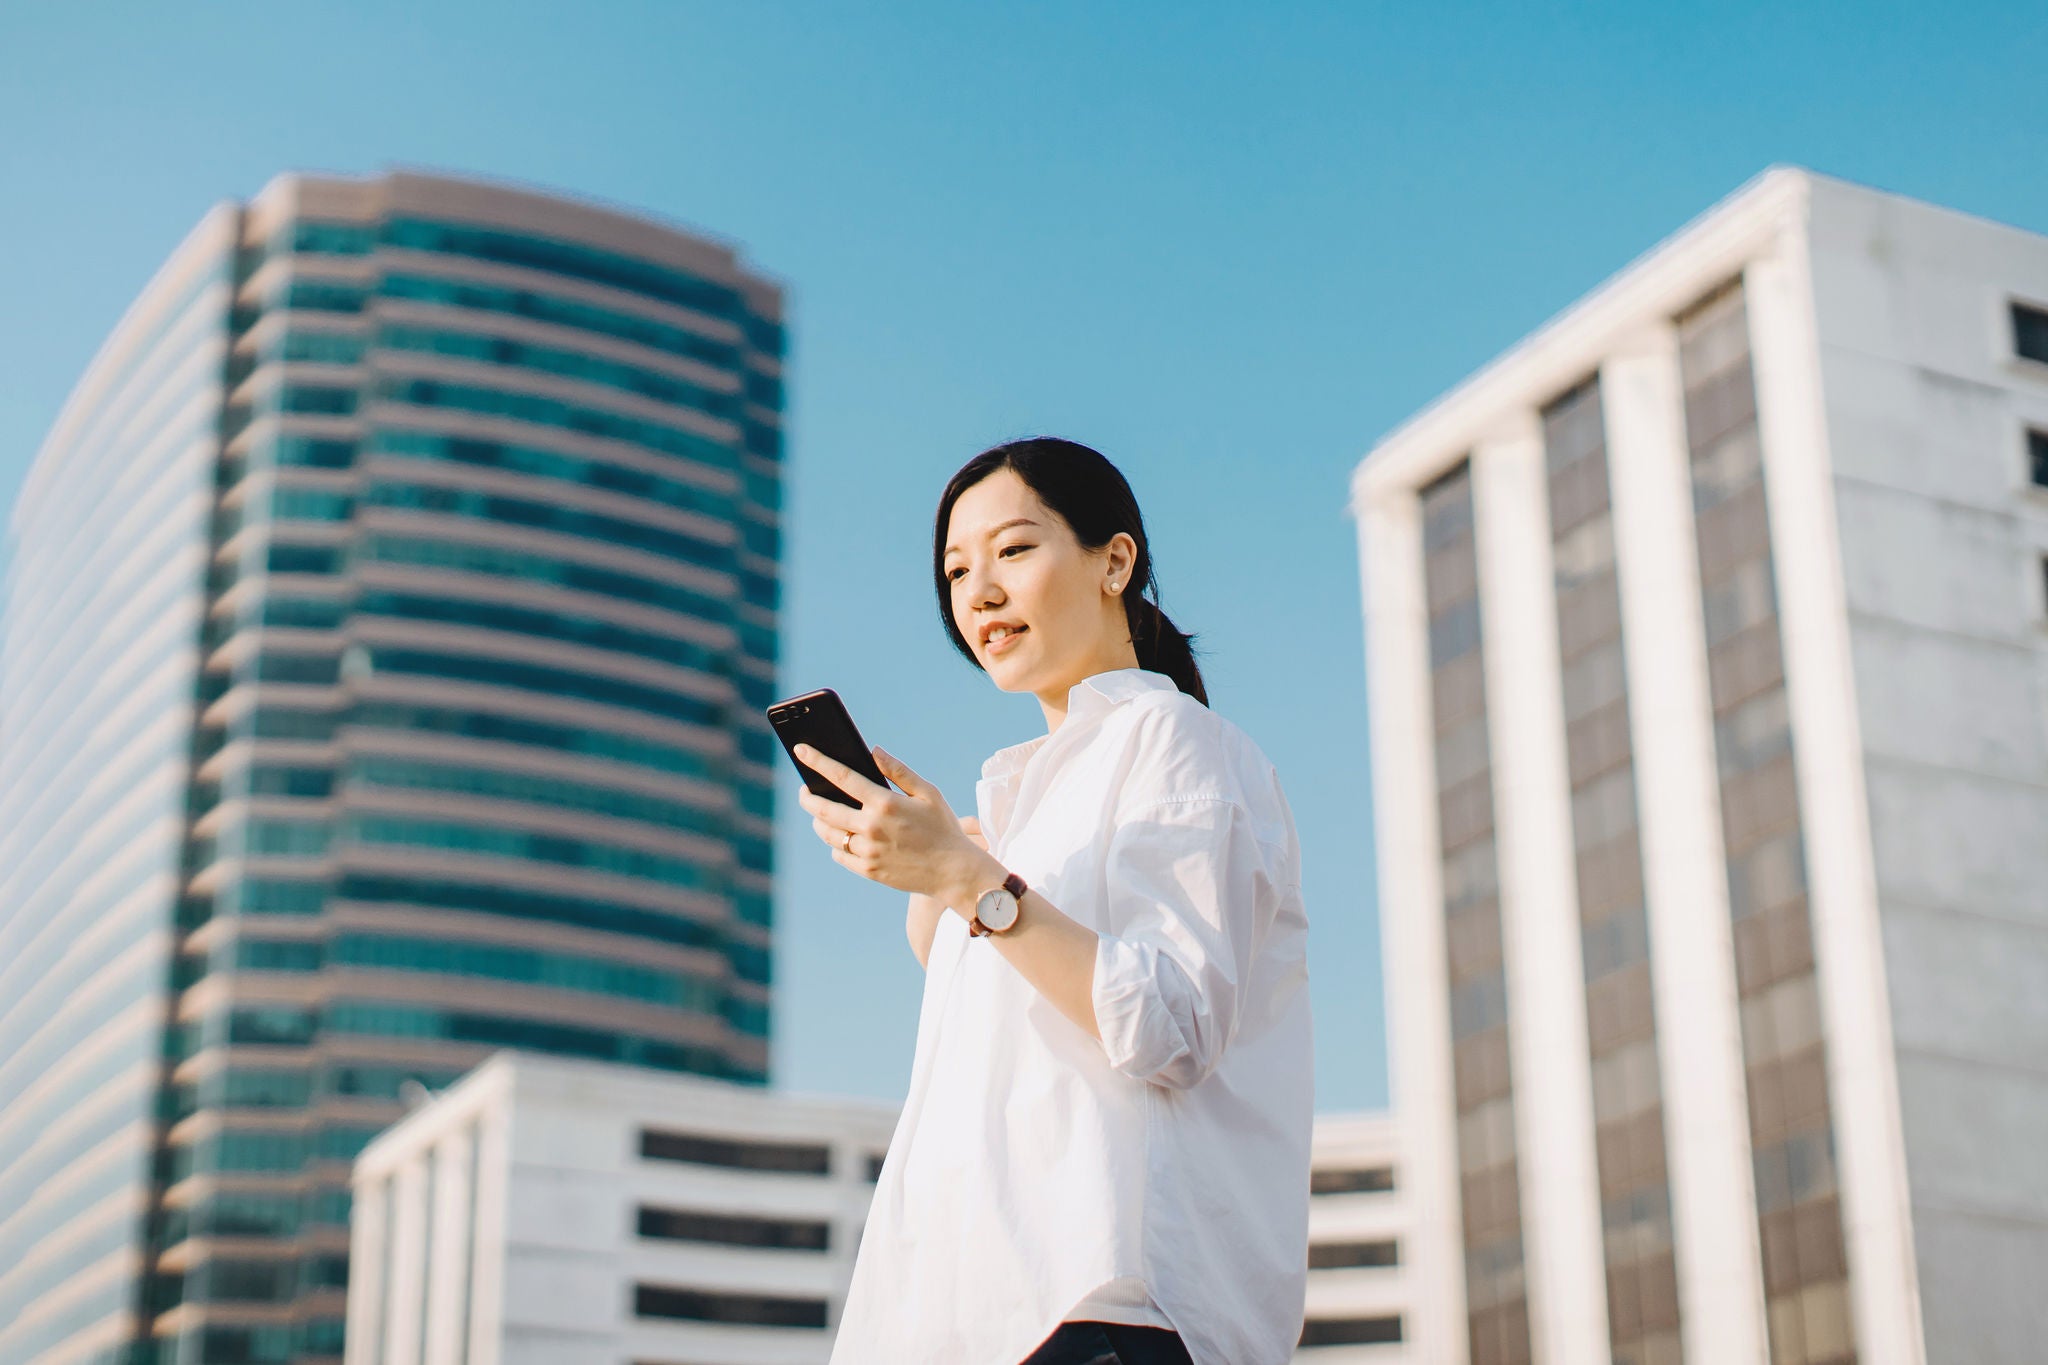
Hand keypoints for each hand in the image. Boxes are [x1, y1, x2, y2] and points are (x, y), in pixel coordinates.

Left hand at [795, 744, 994, 900]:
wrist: (953, 871)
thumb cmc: (943, 827)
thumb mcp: (927, 793)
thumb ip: (898, 771)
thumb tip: (873, 751)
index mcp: (885, 804)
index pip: (842, 777)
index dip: (818, 761)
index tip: (801, 749)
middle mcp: (871, 828)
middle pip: (824, 809)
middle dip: (808, 797)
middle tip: (804, 790)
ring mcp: (867, 852)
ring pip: (828, 834)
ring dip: (819, 821)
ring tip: (821, 813)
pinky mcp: (868, 870)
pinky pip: (839, 855)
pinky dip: (836, 843)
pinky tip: (841, 836)